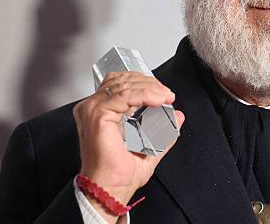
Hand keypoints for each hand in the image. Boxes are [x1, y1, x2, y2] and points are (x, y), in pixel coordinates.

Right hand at [73, 72, 184, 221]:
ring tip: (165, 96)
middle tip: (167, 93)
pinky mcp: (98, 115)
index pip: (120, 83)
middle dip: (149, 83)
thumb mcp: (149, 147)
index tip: (164, 93)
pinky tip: (158, 100)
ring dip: (150, 87)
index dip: (144, 83)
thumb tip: (177, 116)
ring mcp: (92, 110)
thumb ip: (164, 130)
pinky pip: (124, 95)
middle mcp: (92, 108)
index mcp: (99, 112)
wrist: (111, 190)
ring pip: (125, 85)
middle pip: (122, 80)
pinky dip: (144, 94)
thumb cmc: (119, 175)